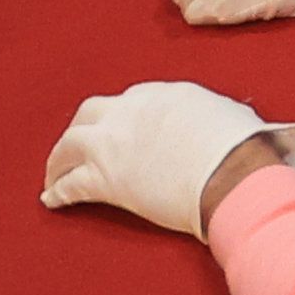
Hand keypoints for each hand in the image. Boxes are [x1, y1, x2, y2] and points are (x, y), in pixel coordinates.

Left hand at [41, 82, 294, 238]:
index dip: (124, 119)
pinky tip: (52, 200)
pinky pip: (70, 185)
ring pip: (70, 144)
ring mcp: (114, 143)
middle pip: (92, 113)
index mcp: (164, 94)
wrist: (232, 173)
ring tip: (55, 175)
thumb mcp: (233, 118)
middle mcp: (132, 110)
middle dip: (83, 129)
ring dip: (59, 160)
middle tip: (78, 148)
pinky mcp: (106, 178)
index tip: (122, 132)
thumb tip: (236, 125)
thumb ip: (221, 118)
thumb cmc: (242, 149)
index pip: (133, 101)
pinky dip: (58, 192)